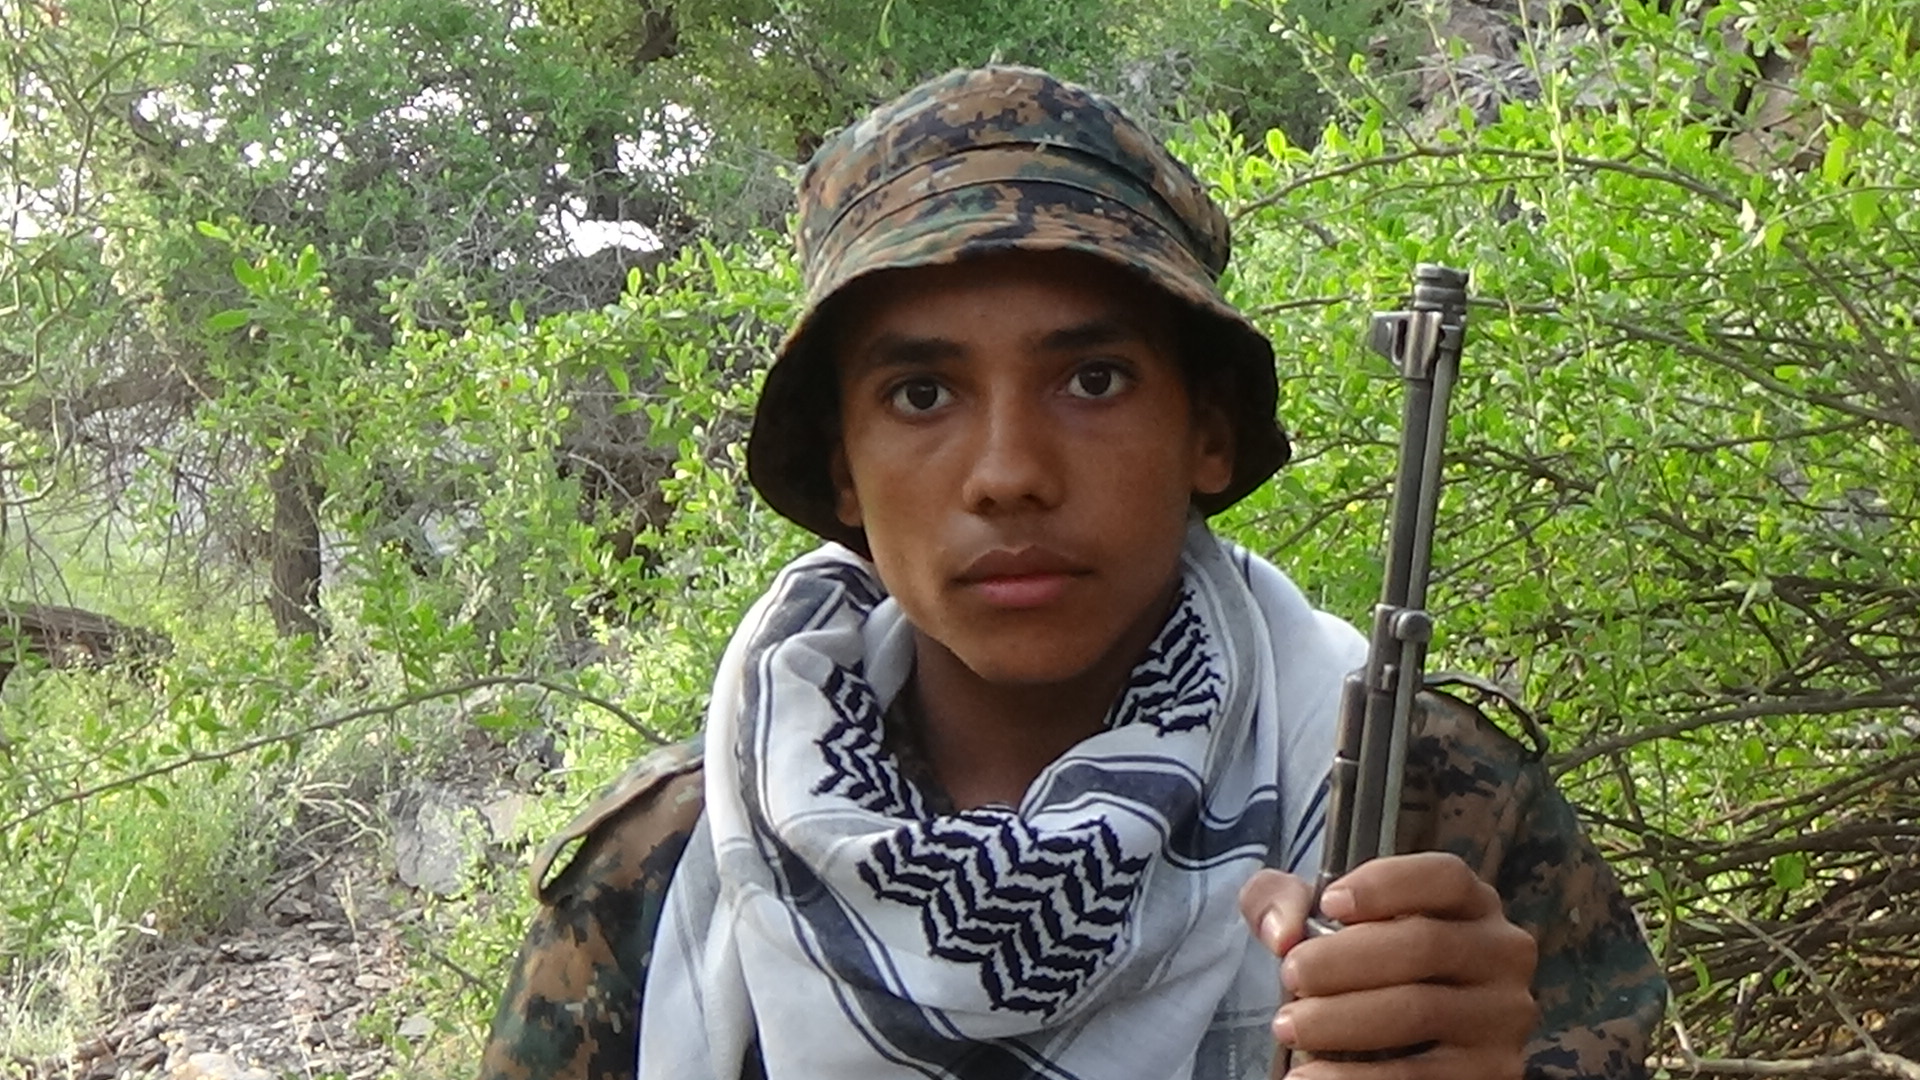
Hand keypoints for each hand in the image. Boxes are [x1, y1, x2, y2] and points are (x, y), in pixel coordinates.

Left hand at [1237, 852, 1539, 1079]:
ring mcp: (1503, 1016)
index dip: (1387, 885)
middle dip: (1344, 961)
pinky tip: (1311, 1076)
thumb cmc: (1353, 963)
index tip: (1328, 903)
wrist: (1382, 1039)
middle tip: (1290, 976)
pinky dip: (1357, 1078)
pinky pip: (1420, 1077)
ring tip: (1288, 1026)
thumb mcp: (1317, 917)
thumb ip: (1281, 899)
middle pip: (1424, 944)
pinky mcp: (1493, 1072)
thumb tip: (1281, 932)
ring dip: (1343, 1020)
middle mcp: (1501, 954)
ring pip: (1420, 1010)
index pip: (1445, 877)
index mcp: (1471, 903)